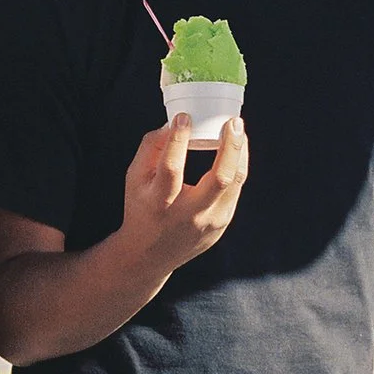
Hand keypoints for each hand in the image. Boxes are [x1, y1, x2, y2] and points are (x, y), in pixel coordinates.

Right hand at [116, 114, 247, 273]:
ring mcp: (210, 222)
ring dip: (239, 152)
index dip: (177, 140)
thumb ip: (150, 148)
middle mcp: (188, 215)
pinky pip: (235, 189)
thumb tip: (174, 122)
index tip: (183, 117)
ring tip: (237, 128)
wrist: (150, 255)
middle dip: (230, 147)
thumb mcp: (134, 178)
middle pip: (219, 179)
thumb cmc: (142, 207)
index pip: (171, 168)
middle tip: (233, 122)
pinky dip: (236, 165)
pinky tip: (235, 148)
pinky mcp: (222, 224)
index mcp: (160, 203)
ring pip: (234, 183)